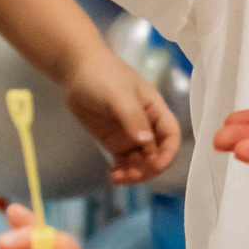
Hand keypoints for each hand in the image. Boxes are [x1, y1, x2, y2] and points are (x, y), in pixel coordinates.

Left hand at [62, 49, 182, 185]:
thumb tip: (146, 142)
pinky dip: (121, 172)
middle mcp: (146, 125)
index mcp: (155, 110)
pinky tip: (112, 176)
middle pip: (157, 154)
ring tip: (118, 177)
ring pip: (140, 162)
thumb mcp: (119, 95)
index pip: (170, 135)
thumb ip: (133, 118)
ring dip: (134, 173)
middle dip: (148, 168)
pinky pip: (123, 162)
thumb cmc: (103, 76)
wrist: (77, 70)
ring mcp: (130, 135)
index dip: (168, 153)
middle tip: (130, 174)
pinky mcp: (114, 141)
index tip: (156, 165)